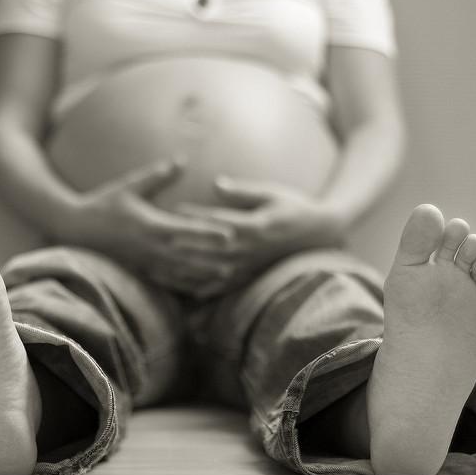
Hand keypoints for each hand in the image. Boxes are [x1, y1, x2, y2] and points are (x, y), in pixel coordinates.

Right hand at [61, 159, 236, 295]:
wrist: (75, 228)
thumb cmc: (103, 203)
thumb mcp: (130, 186)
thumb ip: (158, 175)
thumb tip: (182, 159)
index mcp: (150, 225)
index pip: (186, 231)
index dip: (210, 233)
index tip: (232, 234)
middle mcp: (150, 248)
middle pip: (189, 256)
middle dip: (215, 259)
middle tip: (240, 261)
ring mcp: (145, 263)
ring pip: (180, 273)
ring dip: (205, 276)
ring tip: (227, 277)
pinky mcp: (140, 271)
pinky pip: (166, 282)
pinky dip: (185, 286)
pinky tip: (201, 289)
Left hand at [175, 176, 346, 295]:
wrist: (320, 233)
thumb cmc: (294, 207)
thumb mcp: (272, 193)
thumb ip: (242, 192)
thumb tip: (216, 184)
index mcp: (252, 227)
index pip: (217, 222)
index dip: (194, 217)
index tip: (172, 211)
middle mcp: (248, 250)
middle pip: (208, 250)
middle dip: (182, 246)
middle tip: (156, 241)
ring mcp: (249, 267)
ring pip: (211, 271)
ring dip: (186, 270)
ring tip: (160, 267)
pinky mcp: (250, 276)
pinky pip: (223, 287)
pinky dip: (202, 289)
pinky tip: (183, 290)